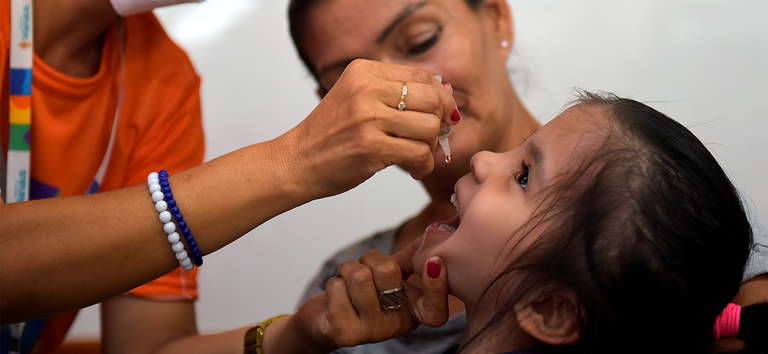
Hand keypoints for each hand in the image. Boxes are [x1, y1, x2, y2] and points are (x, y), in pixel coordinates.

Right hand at [279, 59, 457, 199]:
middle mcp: (366, 89)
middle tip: (430, 137)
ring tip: (417, 156)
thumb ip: (395, 92)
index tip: (445, 112)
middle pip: (431, 99)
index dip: (441, 95)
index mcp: (364, 71)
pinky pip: (418, 154)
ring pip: (429, 128)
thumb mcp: (357, 97)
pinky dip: (423, 165)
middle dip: (439, 121)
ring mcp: (368, 119)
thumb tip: (446, 93)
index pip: (420, 75)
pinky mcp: (371, 148)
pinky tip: (413, 169)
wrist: (297, 160)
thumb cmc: (330, 134)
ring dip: (430, 147)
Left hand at [290, 236, 448, 350]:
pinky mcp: (345, 332)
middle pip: (388, 271)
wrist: (324, 322)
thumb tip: (431, 233)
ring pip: (359, 276)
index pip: (435, 310)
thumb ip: (408, 262)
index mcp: (412, 313)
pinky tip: (337, 298)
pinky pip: (336, 286)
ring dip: (347, 270)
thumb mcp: (387, 281)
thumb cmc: (358, 297)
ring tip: (347, 283)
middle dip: (369, 259)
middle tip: (364, 269)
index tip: (434, 261)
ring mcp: (371, 332)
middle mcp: (395, 326)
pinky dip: (333, 283)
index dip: (437, 287)